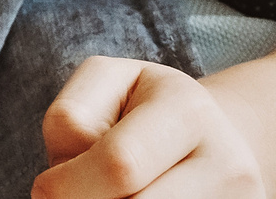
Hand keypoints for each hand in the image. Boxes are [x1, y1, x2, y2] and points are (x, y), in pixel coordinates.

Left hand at [35, 57, 266, 198]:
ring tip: (110, 191)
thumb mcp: (100, 86)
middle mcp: (229, 162)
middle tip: (78, 192)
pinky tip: (132, 197)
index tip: (46, 188)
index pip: (120, 164)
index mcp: (188, 109)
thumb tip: (55, 191)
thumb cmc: (138, 108)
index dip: (69, 187)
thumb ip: (70, 124)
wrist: (211, 135)